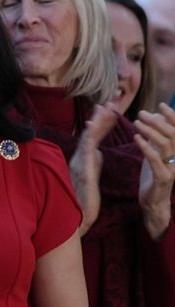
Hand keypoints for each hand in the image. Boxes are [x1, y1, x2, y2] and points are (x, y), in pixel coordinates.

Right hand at [68, 105, 114, 235]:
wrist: (75, 220)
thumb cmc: (82, 202)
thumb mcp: (91, 179)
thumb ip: (95, 164)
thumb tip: (99, 152)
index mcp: (82, 161)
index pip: (92, 138)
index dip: (100, 124)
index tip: (108, 111)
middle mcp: (78, 159)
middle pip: (89, 134)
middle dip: (99, 118)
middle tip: (107, 103)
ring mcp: (78, 164)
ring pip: (87, 138)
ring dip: (96, 122)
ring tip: (105, 109)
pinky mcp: (82, 170)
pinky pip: (85, 150)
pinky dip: (89, 136)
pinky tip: (93, 125)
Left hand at [133, 103, 174, 239]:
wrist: (153, 202)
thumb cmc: (153, 176)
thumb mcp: (155, 153)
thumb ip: (155, 138)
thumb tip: (152, 117)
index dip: (172, 117)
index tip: (161, 104)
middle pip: (172, 134)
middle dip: (158, 121)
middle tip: (142, 112)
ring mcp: (172, 168)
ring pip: (165, 144)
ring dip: (151, 131)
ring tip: (137, 122)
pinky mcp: (162, 177)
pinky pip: (155, 159)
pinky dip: (146, 146)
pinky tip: (136, 138)